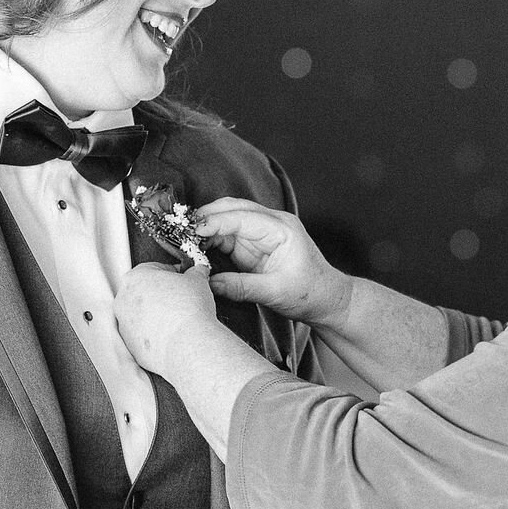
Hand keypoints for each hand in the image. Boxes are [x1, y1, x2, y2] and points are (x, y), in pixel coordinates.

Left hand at [115, 261, 218, 375]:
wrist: (188, 344)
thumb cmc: (188, 312)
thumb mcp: (198, 281)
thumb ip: (195, 273)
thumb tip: (198, 273)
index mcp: (134, 278)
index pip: (154, 268)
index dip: (173, 273)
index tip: (183, 280)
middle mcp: (123, 301)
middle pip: (144, 292)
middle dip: (162, 294)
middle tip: (181, 298)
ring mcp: (124, 325)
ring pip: (141, 315)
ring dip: (157, 315)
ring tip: (178, 317)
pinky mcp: (131, 345)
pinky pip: (143, 335)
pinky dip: (155, 334)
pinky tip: (172, 333)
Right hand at [195, 199, 353, 327]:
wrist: (327, 299)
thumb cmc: (310, 293)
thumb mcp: (276, 292)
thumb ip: (242, 287)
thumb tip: (210, 283)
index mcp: (281, 228)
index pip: (241, 216)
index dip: (213, 221)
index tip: (191, 231)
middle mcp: (270, 224)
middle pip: (231, 209)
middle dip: (204, 218)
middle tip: (180, 232)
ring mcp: (261, 233)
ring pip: (226, 220)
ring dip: (205, 228)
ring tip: (183, 241)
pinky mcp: (253, 245)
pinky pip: (226, 236)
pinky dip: (210, 240)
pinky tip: (196, 249)